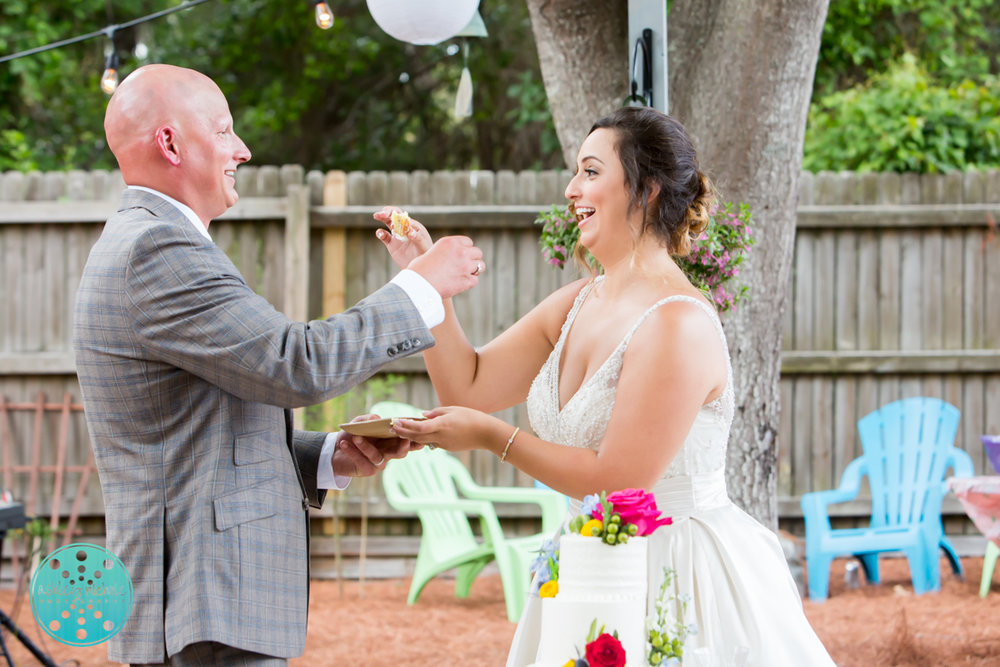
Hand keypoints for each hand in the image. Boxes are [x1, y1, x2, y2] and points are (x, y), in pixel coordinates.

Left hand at [332, 413, 421, 476]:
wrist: (335, 450)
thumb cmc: (351, 435)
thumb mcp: (358, 424)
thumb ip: (367, 419)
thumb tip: (376, 419)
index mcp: (390, 441)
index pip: (406, 440)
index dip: (415, 439)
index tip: (421, 433)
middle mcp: (387, 453)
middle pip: (401, 453)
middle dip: (404, 446)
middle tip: (404, 438)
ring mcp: (378, 463)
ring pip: (377, 456)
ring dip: (366, 446)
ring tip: (355, 437)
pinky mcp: (367, 470)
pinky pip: (362, 461)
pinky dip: (353, 452)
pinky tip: (344, 444)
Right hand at [374, 206, 432, 268]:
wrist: (421, 267)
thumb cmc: (426, 254)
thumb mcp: (423, 245)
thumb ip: (417, 237)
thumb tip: (409, 231)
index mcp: (413, 226)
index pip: (403, 216)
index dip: (397, 216)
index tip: (394, 222)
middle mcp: (404, 228)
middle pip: (394, 216)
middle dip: (387, 212)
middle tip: (380, 213)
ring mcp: (398, 236)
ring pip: (388, 223)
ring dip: (382, 217)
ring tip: (376, 216)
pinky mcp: (392, 244)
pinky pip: (384, 236)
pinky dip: (380, 233)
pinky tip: (380, 234)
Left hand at [389, 406, 503, 452]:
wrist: (486, 434)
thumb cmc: (471, 417)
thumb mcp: (452, 410)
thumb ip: (436, 412)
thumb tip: (422, 415)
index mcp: (442, 425)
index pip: (419, 426)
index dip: (405, 425)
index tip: (395, 421)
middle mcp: (440, 436)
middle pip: (417, 436)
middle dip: (402, 432)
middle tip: (390, 428)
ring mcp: (443, 444)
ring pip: (423, 441)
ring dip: (411, 436)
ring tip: (400, 431)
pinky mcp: (447, 448)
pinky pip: (432, 443)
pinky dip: (423, 438)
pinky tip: (418, 434)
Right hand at [408, 236, 484, 299]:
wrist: (417, 286)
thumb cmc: (419, 270)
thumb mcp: (431, 252)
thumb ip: (444, 252)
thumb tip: (449, 257)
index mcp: (450, 242)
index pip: (468, 242)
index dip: (465, 249)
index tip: (460, 256)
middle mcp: (460, 252)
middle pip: (477, 253)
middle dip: (472, 259)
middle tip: (463, 266)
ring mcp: (465, 266)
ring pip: (480, 266)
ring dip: (474, 270)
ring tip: (463, 275)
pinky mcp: (467, 281)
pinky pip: (475, 280)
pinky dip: (468, 283)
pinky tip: (458, 284)